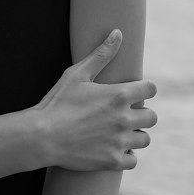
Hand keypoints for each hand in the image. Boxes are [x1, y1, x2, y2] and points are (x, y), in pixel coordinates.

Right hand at [33, 29, 156, 171]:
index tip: (135, 93)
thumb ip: (101, 54)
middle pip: (152, 117)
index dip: (144, 90)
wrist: (41, 136)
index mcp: (119, 95)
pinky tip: (114, 149)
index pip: (151, 89)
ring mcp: (119, 141)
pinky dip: (126, 155)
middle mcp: (124, 118)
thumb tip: (118, 33)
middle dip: (142, 114)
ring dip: (135, 135)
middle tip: (125, 114)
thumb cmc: (57, 102)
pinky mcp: (112, 161)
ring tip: (120, 132)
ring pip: (145, 139)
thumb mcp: (77, 74)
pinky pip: (133, 160)